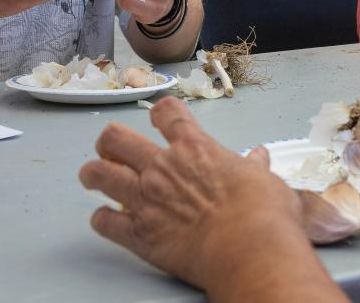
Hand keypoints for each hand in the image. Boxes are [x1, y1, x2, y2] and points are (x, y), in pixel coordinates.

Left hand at [79, 97, 303, 289]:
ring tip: (93, 176)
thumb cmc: (263, 212)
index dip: (160, 112)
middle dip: (109, 141)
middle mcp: (163, 166)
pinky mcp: (138, 233)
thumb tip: (260, 157)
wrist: (249, 248)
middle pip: (116, 138)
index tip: (159, 117)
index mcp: (194, 147)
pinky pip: (104, 222)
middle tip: (113, 149)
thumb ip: (256, 167)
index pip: (167, 113)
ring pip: (100, 174)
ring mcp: (146, 198)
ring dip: (93, 173)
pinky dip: (101, 220)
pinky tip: (106, 220)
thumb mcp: (266, 180)